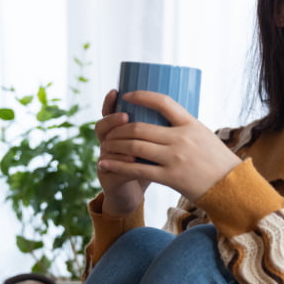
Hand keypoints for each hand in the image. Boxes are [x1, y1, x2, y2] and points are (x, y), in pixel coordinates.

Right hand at [94, 90, 149, 215]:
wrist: (134, 191)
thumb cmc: (149, 165)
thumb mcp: (155, 145)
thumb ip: (160, 130)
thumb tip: (179, 110)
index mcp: (119, 132)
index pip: (110, 111)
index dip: (110, 102)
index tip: (116, 91)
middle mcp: (108, 143)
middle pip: (104, 126)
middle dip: (114, 119)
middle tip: (126, 116)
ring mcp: (104, 158)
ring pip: (105, 146)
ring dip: (118, 142)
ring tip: (131, 141)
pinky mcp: (106, 176)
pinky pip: (109, 167)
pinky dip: (120, 164)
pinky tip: (130, 162)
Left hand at [96, 91, 241, 202]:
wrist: (232, 187)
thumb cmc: (219, 162)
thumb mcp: (205, 136)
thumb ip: (185, 129)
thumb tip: (163, 121)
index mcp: (191, 124)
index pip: (163, 102)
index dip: (141, 96)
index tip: (126, 96)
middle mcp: (181, 139)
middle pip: (140, 127)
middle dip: (118, 129)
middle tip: (109, 131)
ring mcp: (175, 158)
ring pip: (134, 147)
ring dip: (115, 145)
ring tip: (106, 146)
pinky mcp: (171, 177)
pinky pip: (137, 170)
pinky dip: (118, 166)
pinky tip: (106, 164)